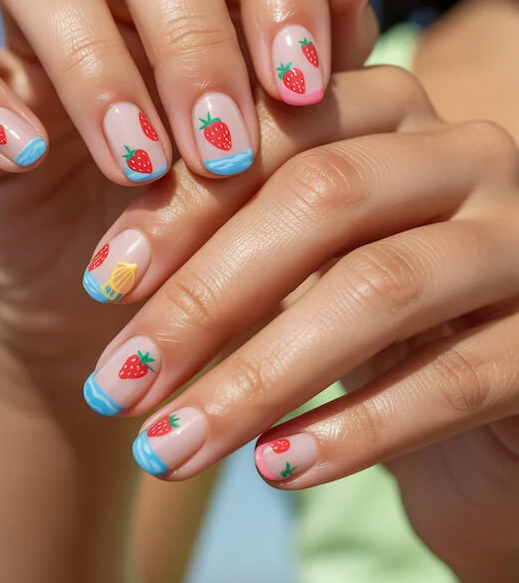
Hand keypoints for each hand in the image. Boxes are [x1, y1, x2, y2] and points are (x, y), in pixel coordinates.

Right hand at [0, 0, 386, 375]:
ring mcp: (38, 36)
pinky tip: (25, 153)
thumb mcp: (290, 154)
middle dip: (192, 38)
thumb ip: (323, 54)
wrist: (139, 311)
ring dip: (95, 63)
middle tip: (222, 147)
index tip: (302, 84)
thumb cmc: (230, 226)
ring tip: (138, 165)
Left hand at [86, 65, 518, 582]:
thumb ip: (225, 231)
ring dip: (257, 379)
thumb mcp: (296, 264)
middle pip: (324, 197)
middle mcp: (468, 154)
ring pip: (380, 288)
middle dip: (205, 297)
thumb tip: (111, 270)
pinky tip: (275, 470)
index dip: (182, 205)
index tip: (103, 287)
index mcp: (394, 112)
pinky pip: (455, 379)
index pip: (278, 128)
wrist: (487, 400)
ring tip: (169, 449)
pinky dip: (355, 430)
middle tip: (116, 384)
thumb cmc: (365, 319)